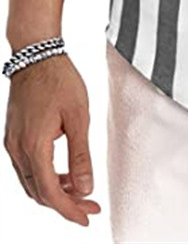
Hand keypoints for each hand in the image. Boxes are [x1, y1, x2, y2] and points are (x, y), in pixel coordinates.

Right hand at [3, 53, 100, 225]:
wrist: (36, 55)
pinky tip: (63, 173)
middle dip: (65, 204)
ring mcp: (13, 144)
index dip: (69, 210)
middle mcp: (18, 149)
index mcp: (35, 145)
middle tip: (89, 206)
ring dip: (55, 191)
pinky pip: (28, 168)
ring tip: (79, 191)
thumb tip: (85, 186)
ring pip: (32, 182)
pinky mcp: (14, 137)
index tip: (86, 217)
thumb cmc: (59, 79)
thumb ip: (81, 155)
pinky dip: (45, 177)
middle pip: (39, 192)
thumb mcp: (78, 116)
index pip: (50, 193)